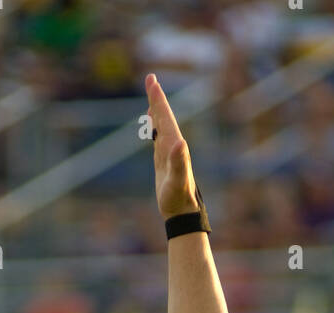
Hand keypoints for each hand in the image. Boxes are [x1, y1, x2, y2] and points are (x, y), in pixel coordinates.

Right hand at [145, 73, 198, 218]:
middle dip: (157, 98)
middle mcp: (173, 145)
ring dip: (156, 110)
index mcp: (175, 145)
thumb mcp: (178, 180)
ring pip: (161, 125)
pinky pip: (158, 138)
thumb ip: (179, 162)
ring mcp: (168, 153)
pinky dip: (155, 127)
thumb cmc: (179, 198)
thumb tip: (179, 142)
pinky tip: (153, 124)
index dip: (158, 98)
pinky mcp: (164, 161)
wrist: (183, 212)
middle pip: (164, 116)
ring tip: (152, 95)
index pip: (165, 116)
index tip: (152, 80)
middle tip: (150, 79)